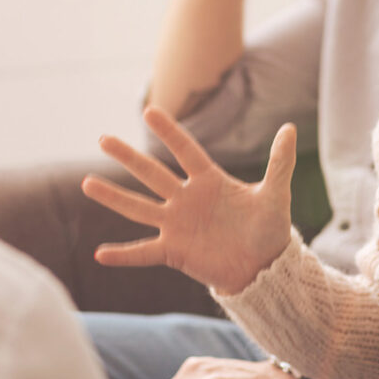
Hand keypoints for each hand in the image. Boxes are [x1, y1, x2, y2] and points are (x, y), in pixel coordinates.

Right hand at [81, 106, 296, 294]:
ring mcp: (176, 225)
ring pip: (139, 207)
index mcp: (208, 181)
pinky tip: (100, 254)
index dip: (169, 132)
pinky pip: (144, 252)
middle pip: (152, 174)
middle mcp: (186, 199)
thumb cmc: (268, 229)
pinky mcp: (174, 251)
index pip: (185, 150)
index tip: (150, 110)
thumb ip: (279, 162)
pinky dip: (123, 255)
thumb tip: (291, 128)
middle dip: (128, 158)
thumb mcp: (275, 194)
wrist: (264, 268)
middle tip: (103, 139)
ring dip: (113, 197)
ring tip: (87, 184)